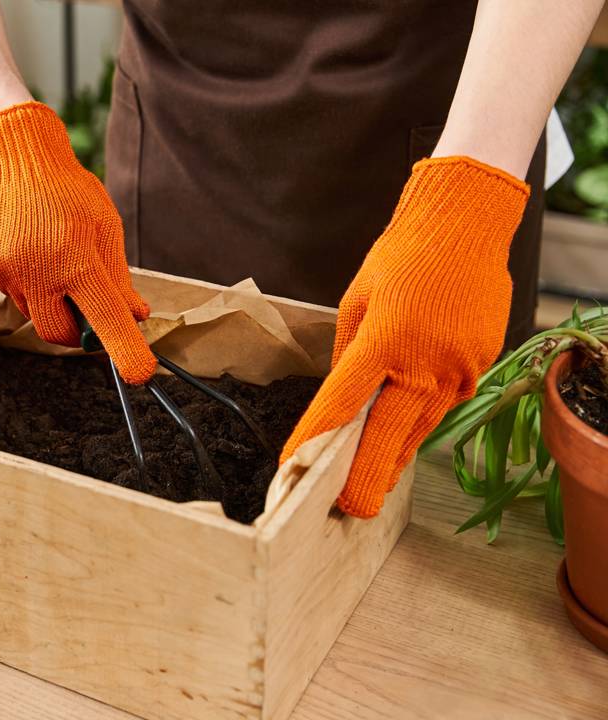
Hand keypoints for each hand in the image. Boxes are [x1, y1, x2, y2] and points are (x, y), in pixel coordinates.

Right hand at [0, 101, 154, 383]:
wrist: (15, 159)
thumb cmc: (69, 192)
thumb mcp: (105, 228)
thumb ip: (118, 276)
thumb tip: (135, 315)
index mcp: (78, 259)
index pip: (106, 317)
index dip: (125, 349)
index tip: (139, 375)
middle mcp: (39, 271)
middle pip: (59, 334)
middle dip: (73, 332)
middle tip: (82, 307)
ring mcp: (6, 271)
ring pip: (32, 312)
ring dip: (46, 299)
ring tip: (47, 255)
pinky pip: (9, 292)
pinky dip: (22, 281)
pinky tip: (23, 247)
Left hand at [281, 157, 530, 517]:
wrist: (465, 229)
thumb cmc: (401, 258)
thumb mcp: (356, 302)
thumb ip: (348, 355)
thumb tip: (341, 397)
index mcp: (382, 343)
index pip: (340, 405)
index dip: (315, 440)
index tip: (295, 465)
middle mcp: (422, 364)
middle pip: (386, 438)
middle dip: (365, 479)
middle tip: (347, 508)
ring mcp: (455, 370)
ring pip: (417, 431)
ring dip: (392, 461)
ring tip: (370, 488)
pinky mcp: (476, 369)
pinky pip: (442, 407)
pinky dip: (419, 425)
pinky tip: (403, 439)